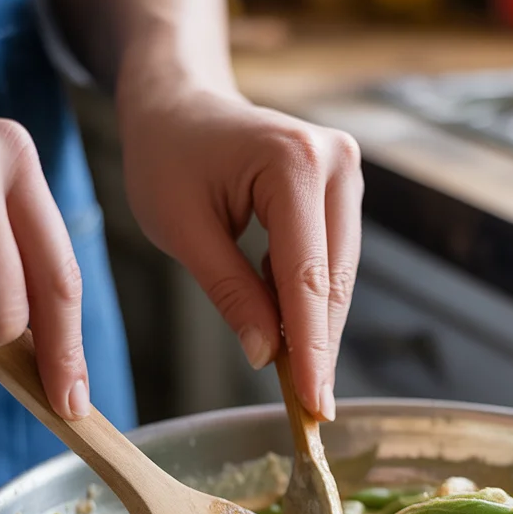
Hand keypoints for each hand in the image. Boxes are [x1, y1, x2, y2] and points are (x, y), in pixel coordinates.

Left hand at [116, 59, 362, 420]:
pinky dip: (311, 301)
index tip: (314, 402)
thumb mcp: (181, 229)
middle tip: (311, 409)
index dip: (310, 347)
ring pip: (340, 275)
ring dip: (317, 327)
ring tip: (298, 380)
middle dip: (319, 346)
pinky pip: (332, 260)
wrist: (178, 104)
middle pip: (334, 279)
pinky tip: (289, 333)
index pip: (306, 275)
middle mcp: (335, 161)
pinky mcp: (342, 189)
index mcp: (294, 162)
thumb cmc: (167, 156)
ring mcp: (345, 172)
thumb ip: (228, 291)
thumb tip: (266, 356)